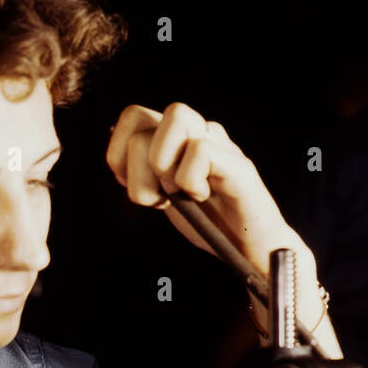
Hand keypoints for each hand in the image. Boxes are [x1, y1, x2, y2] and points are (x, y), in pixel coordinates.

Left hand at [105, 102, 337, 357]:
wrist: (250, 253)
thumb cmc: (211, 225)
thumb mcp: (165, 198)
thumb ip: (144, 176)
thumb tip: (117, 160)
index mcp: (177, 138)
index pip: (131, 116)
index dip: (118, 155)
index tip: (135, 188)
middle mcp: (197, 130)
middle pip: (139, 115)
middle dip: (135, 166)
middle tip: (159, 197)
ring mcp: (219, 143)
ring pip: (175, 117)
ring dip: (164, 167)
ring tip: (182, 194)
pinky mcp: (238, 164)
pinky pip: (199, 150)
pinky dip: (190, 181)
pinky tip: (202, 198)